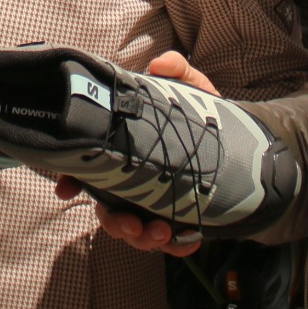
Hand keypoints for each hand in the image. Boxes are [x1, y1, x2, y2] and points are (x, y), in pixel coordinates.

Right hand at [57, 50, 219, 256]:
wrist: (240, 140)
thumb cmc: (204, 113)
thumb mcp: (192, 88)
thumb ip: (178, 70)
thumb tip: (160, 63)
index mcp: (129, 153)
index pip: (90, 170)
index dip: (72, 180)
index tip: (67, 189)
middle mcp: (137, 181)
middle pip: (109, 210)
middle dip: (115, 222)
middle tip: (131, 223)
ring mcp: (157, 203)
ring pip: (136, 231)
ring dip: (142, 239)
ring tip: (160, 231)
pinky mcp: (182, 218)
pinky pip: (173, 241)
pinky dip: (177, 245)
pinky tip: (188, 240)